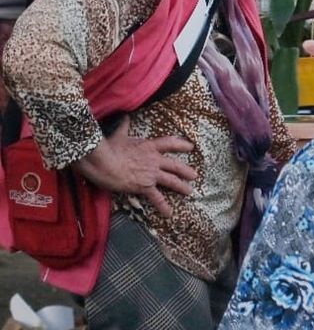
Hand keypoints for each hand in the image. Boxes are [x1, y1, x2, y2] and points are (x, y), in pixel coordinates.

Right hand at [71, 120, 196, 215]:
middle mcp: (154, 160)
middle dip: (186, 171)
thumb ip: (124, 126)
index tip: (190, 147)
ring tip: (190, 192)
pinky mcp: (144, 186)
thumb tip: (124, 116)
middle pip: (175, 165)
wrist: (103, 162)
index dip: (181, 145)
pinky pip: (157, 198)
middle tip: (195, 175)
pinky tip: (169, 213)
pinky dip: (163, 206)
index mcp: (149, 146)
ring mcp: (151, 173)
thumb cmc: (108, 148)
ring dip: (181, 187)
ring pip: (171, 181)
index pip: (170, 143)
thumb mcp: (118, 134)